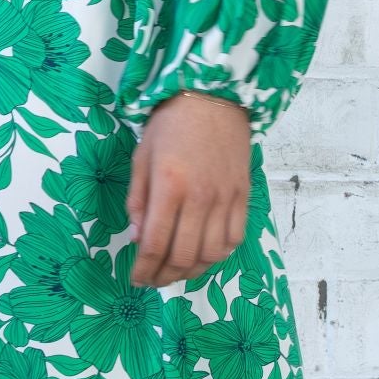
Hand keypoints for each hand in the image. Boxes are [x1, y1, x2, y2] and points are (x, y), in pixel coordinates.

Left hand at [126, 91, 251, 289]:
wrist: (214, 97)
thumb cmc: (171, 124)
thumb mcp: (142, 158)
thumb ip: (138, 201)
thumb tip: (138, 239)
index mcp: (170, 186)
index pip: (156, 244)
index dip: (144, 269)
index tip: (135, 278)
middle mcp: (200, 197)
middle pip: (184, 255)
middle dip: (165, 276)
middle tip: (153, 281)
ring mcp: (226, 198)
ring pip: (212, 254)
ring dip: (192, 271)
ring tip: (176, 272)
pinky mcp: (243, 195)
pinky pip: (235, 238)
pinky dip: (219, 255)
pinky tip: (204, 255)